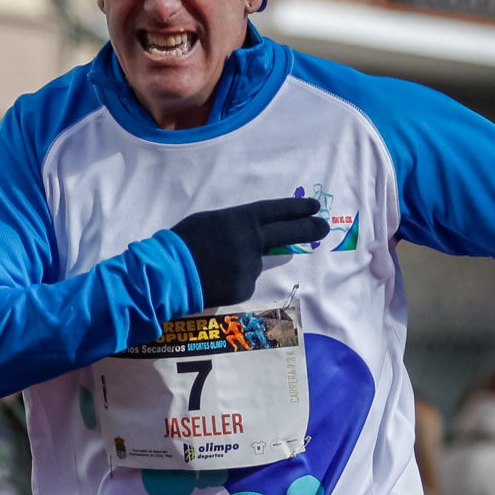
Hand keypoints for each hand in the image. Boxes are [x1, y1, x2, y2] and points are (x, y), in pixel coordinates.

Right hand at [169, 196, 330, 308]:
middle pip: (287, 233)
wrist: (171, 274)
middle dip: (308, 229)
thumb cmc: (184, 242)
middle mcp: (252, 241)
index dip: (297, 208)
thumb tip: (257, 234)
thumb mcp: (211, 223)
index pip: (277, 211)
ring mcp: (251, 266)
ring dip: (241, 263)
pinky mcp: (246, 287)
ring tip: (215, 264)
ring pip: (255, 263)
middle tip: (324, 227)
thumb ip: (236, 226)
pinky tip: (214, 279)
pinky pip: (244, 282)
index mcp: (241, 219)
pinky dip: (233, 280)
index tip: (315, 207)